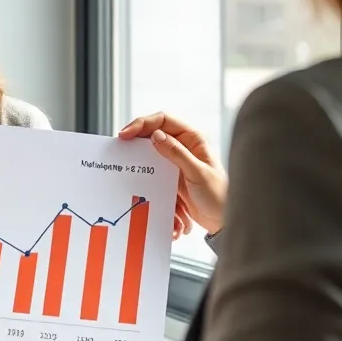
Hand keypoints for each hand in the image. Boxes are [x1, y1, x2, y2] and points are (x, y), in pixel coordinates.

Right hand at [119, 112, 227, 235]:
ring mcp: (175, 160)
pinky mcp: (169, 175)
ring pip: (150, 149)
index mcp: (193, 139)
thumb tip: (155, 136)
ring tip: (123, 157)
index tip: (127, 134)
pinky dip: (142, 167)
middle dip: (136, 136)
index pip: (164, 120)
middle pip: (154, 131)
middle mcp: (183, 146)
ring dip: (137, 152)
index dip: (143, 123)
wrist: (222, 219)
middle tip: (120, 145)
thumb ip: (177, 153)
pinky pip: (151, 166)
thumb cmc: (218, 195)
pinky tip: (134, 172)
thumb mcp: (197, 173)